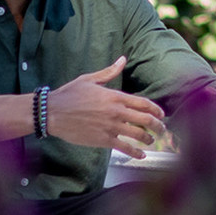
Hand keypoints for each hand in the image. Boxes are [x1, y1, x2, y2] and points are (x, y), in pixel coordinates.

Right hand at [45, 57, 167, 157]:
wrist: (52, 112)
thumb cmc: (69, 94)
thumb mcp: (90, 79)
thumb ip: (109, 72)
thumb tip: (122, 59)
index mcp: (115, 96)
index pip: (143, 103)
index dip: (156, 109)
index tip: (161, 114)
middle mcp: (116, 112)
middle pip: (145, 119)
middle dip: (158, 126)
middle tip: (163, 130)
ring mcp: (111, 127)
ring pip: (138, 135)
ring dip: (148, 139)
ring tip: (151, 141)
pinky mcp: (103, 140)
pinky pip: (125, 148)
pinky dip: (135, 152)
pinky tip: (141, 155)